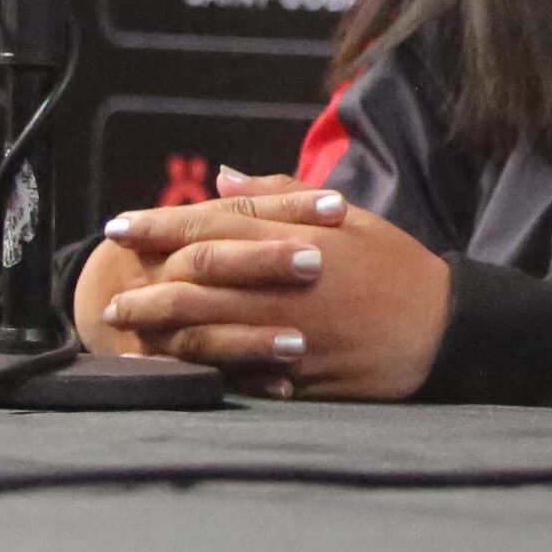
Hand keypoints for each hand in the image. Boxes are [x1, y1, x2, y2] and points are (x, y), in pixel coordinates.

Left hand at [79, 171, 452, 400]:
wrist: (440, 327)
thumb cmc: (393, 264)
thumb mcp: (345, 214)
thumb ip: (279, 194)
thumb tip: (222, 178)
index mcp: (293, 238)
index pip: (210, 225)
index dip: (157, 224)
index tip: (118, 226)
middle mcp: (282, 284)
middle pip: (195, 279)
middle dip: (144, 283)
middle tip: (111, 292)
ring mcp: (285, 332)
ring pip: (204, 327)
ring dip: (158, 327)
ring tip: (126, 328)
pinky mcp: (293, 373)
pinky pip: (232, 370)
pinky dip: (195, 366)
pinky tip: (169, 363)